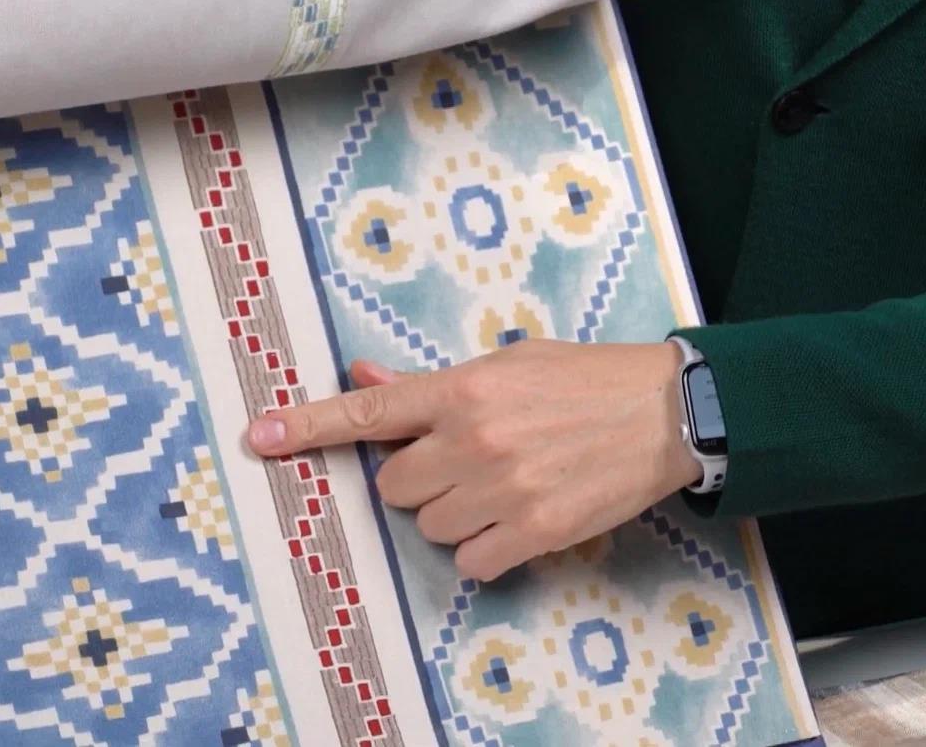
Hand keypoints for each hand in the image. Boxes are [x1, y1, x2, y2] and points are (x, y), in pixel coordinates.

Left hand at [246, 339, 700, 581]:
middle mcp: (474, 440)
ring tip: (501, 485)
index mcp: (463, 390)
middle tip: (462, 461)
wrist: (665, 411)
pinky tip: (518, 519)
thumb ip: (432, 383)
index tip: (259, 438)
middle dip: (418, 480)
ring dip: (454, 514)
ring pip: (432, 527)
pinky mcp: (536, 531)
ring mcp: (505, 489)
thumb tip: (366, 376)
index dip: (307, 427)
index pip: (369, 412)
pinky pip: (474, 562)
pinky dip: (487, 550)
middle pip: (395, 487)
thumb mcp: (506, 364)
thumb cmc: (582, 378)